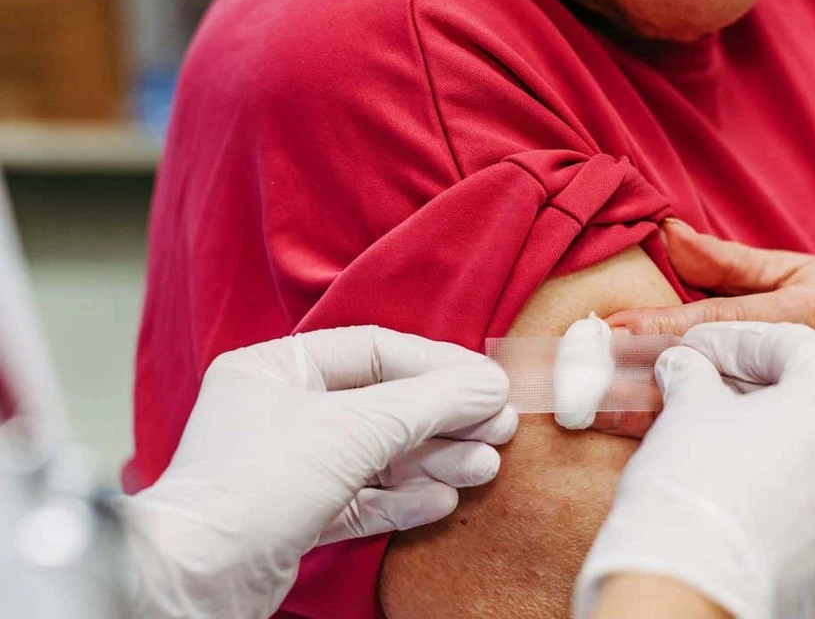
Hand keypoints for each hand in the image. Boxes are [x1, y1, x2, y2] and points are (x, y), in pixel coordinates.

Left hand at [120, 326, 514, 618]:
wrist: (194, 583)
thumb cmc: (256, 486)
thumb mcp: (354, 429)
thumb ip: (428, 402)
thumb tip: (490, 383)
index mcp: (276, 368)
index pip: (376, 352)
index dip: (439, 366)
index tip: (489, 384)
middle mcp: (281, 411)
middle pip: (384, 404)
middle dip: (445, 420)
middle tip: (498, 430)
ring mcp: (289, 466)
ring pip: (379, 455)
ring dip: (434, 461)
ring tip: (482, 468)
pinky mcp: (296, 516)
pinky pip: (363, 497)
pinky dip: (405, 499)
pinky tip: (443, 500)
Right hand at [575, 322, 814, 618]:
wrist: (696, 594)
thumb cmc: (696, 484)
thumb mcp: (688, 406)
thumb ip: (693, 373)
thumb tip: (684, 365)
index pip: (789, 343)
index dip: (733, 341)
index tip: (693, 349)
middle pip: (812, 394)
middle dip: (757, 388)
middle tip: (704, 388)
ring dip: (772, 437)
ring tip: (716, 441)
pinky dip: (784, 486)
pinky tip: (737, 491)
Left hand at [608, 221, 814, 457]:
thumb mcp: (804, 271)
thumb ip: (730, 262)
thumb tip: (665, 233)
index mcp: (809, 318)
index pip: (714, 326)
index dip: (652, 334)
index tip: (601, 336)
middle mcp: (811, 372)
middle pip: (709, 384)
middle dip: (638, 387)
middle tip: (580, 389)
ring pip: (722, 428)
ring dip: (656, 425)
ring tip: (596, 417)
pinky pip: (747, 457)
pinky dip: (700, 453)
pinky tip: (655, 451)